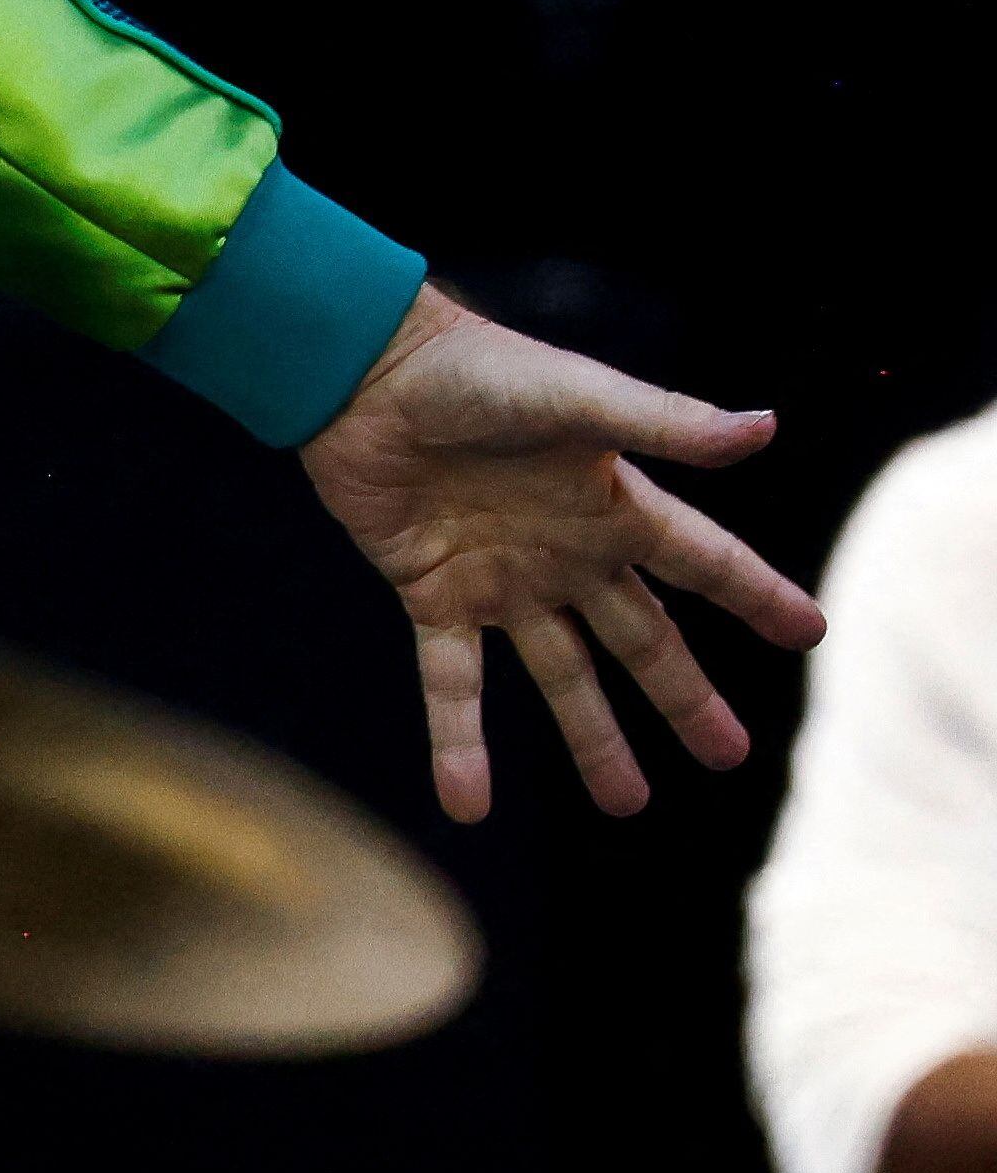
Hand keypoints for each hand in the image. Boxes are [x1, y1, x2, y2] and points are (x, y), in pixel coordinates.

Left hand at [299, 283, 824, 820]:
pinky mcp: (430, 593)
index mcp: (611, 504)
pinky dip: (458, 742)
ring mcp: (499, 578)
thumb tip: (768, 428)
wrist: (361, 370)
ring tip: (626, 803)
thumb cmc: (473, 369)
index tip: (812, 634)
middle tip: (730, 756)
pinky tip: (466, 802)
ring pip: (561, 675)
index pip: (705, 561)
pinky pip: (452, 682)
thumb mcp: (577, 395)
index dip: (756, 595)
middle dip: (684, 697)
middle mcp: (564, 551)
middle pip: (642, 639)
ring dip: (592, 738)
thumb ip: (666, 422)